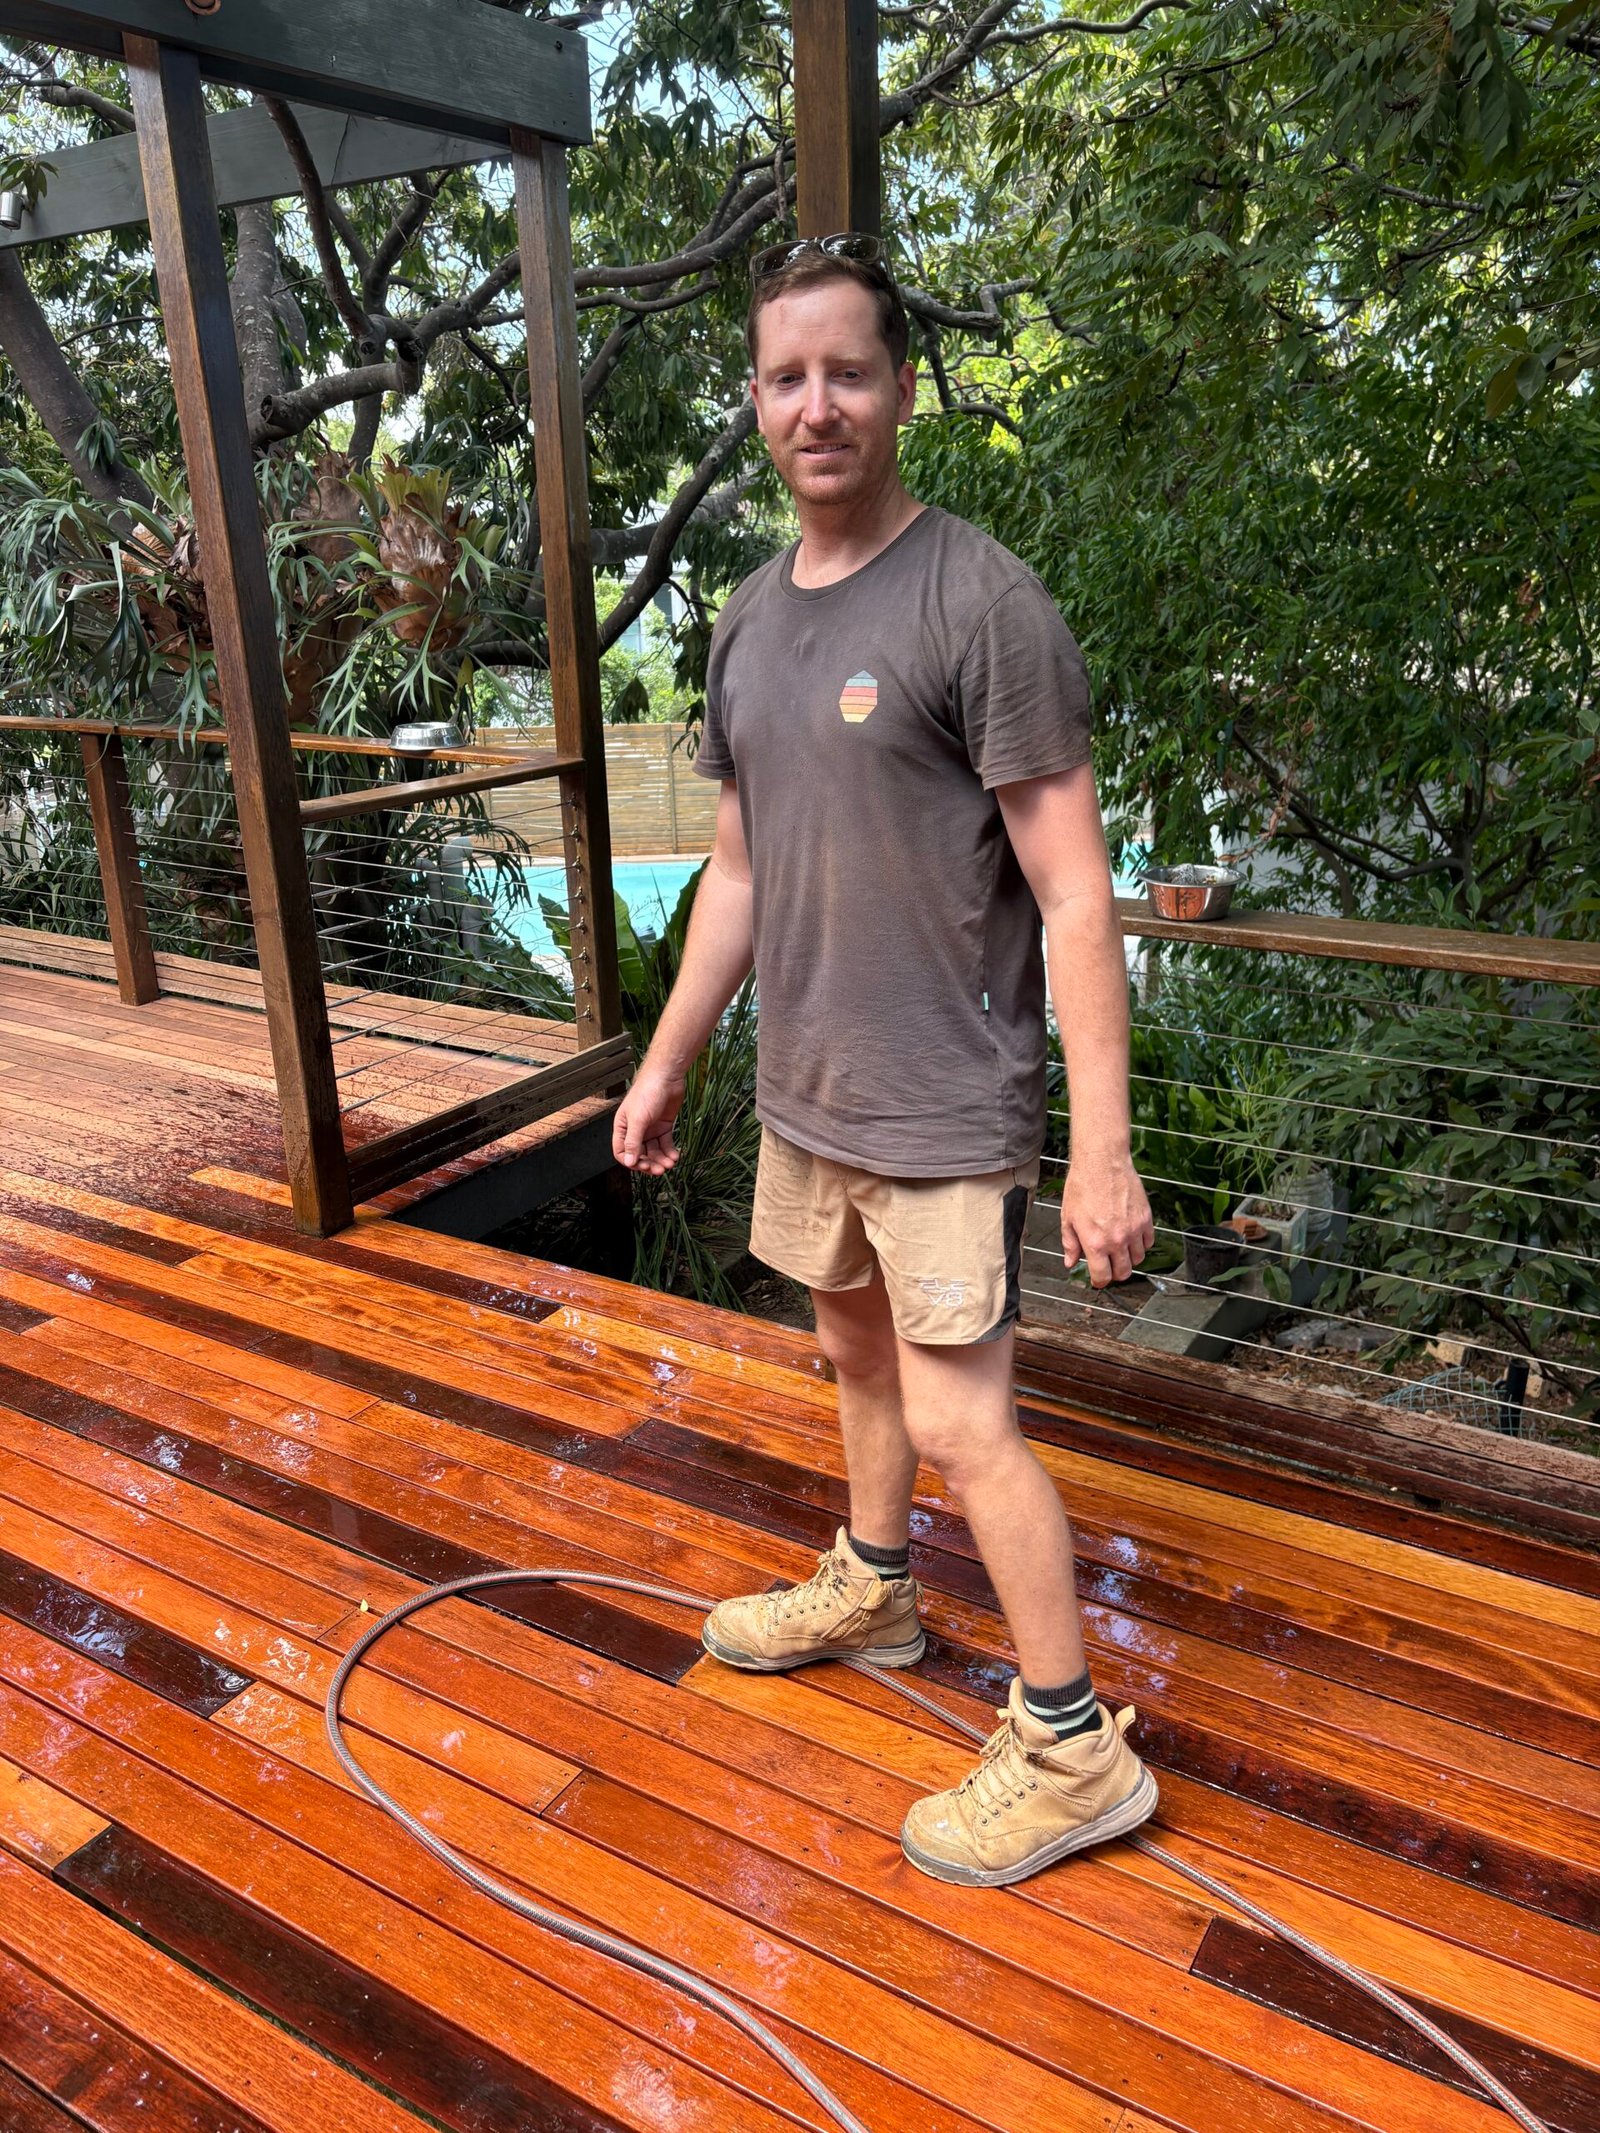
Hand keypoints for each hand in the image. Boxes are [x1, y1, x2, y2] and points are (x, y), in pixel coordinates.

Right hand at [613, 1062, 686, 1175]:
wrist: (666, 1077)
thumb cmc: (647, 1092)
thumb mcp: (638, 1119)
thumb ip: (633, 1141)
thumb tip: (629, 1162)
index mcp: (623, 1127)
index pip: (622, 1152)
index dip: (632, 1161)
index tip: (643, 1166)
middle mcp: (635, 1130)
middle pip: (640, 1154)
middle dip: (649, 1163)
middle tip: (660, 1170)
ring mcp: (650, 1129)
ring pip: (654, 1151)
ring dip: (661, 1159)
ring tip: (670, 1163)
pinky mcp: (663, 1126)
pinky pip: (665, 1144)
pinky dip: (669, 1151)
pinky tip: (675, 1156)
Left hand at [1060, 1154, 1153, 1287]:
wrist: (1102, 1163)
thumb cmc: (1083, 1186)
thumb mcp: (1068, 1217)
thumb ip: (1070, 1244)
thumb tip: (1070, 1261)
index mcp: (1095, 1242)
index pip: (1103, 1277)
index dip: (1099, 1282)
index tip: (1098, 1279)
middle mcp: (1117, 1240)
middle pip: (1124, 1272)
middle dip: (1115, 1273)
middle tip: (1109, 1265)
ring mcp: (1134, 1230)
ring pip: (1138, 1259)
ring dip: (1129, 1258)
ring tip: (1119, 1249)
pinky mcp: (1146, 1219)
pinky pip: (1148, 1242)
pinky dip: (1141, 1244)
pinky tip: (1131, 1236)